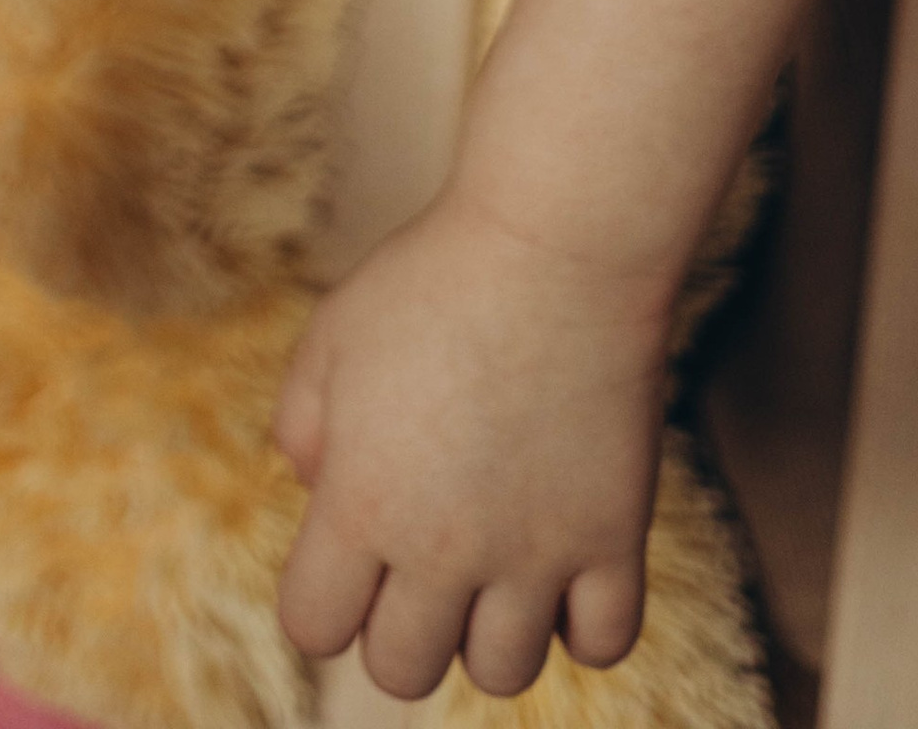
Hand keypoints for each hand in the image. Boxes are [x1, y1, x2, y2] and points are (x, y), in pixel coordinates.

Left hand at [273, 186, 669, 702]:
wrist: (555, 245)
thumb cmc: (433, 277)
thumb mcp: (332, 335)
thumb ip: (304, 428)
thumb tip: (319, 494)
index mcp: (361, 503)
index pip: (315, 629)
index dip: (322, 599)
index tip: (345, 555)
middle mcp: (443, 549)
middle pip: (404, 670)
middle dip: (400, 626)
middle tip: (419, 559)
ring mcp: (535, 553)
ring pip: (503, 674)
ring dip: (488, 631)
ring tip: (493, 562)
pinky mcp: (613, 539)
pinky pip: (603, 644)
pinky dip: (581, 624)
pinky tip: (563, 565)